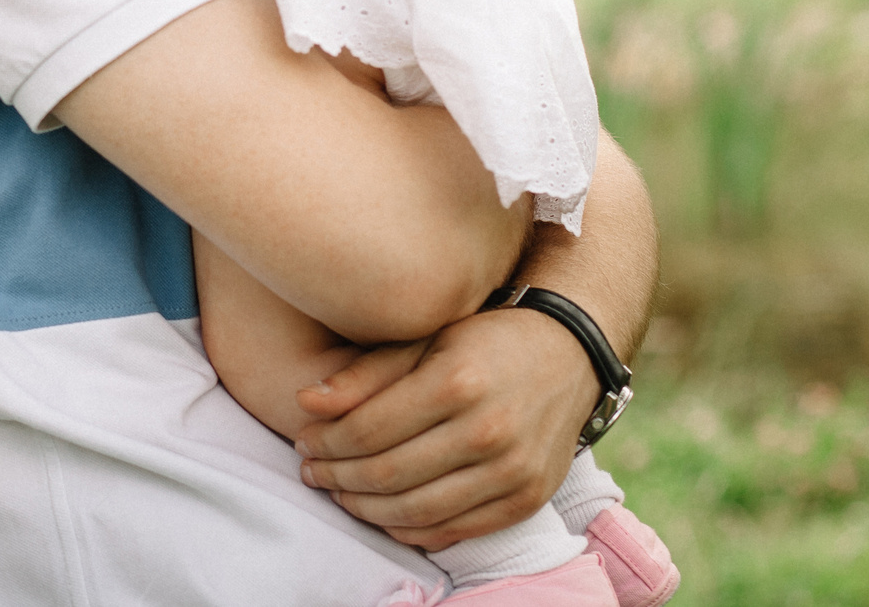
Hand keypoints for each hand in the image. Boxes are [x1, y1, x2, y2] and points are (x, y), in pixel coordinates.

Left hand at [290, 308, 596, 548]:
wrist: (566, 354)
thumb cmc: (484, 339)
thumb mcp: (425, 337)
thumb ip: (365, 373)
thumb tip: (305, 404)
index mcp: (457, 383)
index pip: (370, 430)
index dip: (326, 442)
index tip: (302, 440)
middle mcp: (488, 431)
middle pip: (389, 474)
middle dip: (337, 477)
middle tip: (310, 470)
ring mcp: (512, 471)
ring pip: (417, 511)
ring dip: (365, 509)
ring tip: (339, 492)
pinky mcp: (527, 500)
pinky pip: (455, 530)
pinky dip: (411, 530)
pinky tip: (383, 514)